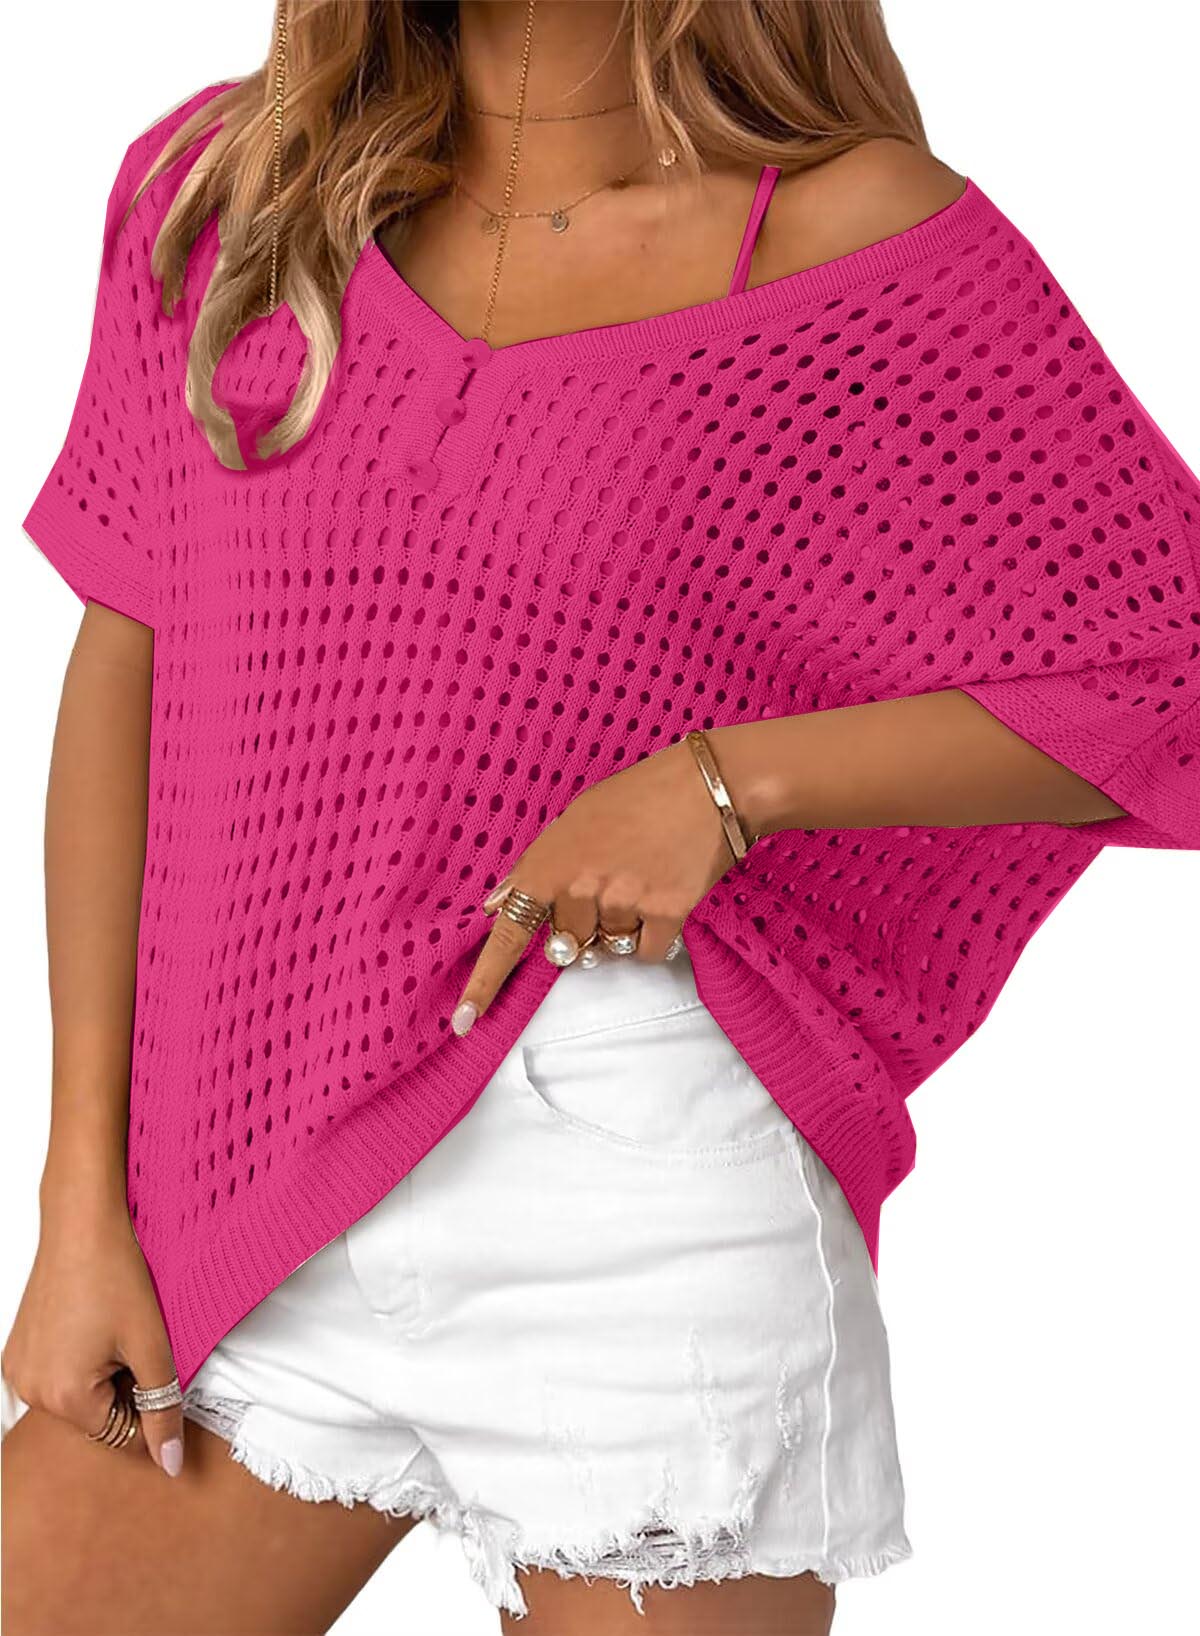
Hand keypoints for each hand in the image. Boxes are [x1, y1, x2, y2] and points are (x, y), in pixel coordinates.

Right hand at [1, 1195, 185, 1476]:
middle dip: (126, 1388)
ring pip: (78, 1396)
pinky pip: (58, 1374)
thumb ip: (163, 1409)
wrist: (82, 1222)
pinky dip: (81, 1359)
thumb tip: (171, 1464)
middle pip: (97, 1417)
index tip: (163, 1369)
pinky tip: (94, 1322)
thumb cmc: (116, 1274)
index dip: (153, 1407)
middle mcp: (30, 1390)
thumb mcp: (153, 1346)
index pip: (122, 1436)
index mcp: (63, 1398)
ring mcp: (18, 1369)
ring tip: (116, 1328)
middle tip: (139, 1339)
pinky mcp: (16, 1350)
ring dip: (104, 1374)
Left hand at [451, 736, 742, 1033]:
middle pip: (568, 944)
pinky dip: (655, 935)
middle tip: (610, 882)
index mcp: (550, 860)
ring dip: (622, 927)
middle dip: (584, 926)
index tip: (463, 1020)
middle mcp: (581, 885)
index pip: (508, 932)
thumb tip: (496, 904)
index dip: (485, 980)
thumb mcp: (574, 819)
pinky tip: (664, 895)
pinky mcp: (666, 913)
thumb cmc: (638, 796)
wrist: (709, 786)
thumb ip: (535, 867)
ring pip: (609, 947)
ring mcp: (623, 901)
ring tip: (643, 879)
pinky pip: (646, 951)